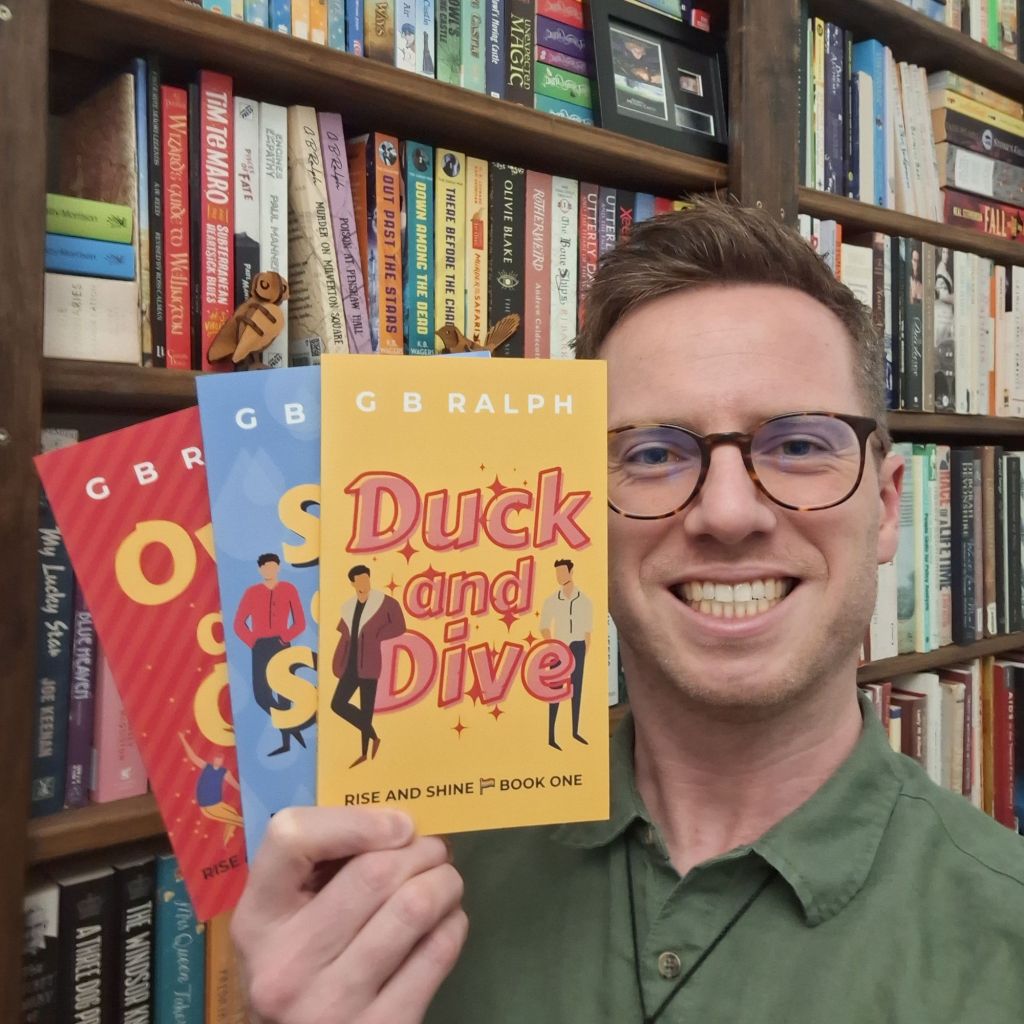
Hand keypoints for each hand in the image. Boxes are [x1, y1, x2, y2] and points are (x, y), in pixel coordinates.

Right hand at [231, 807, 467, 1023]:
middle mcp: (286, 964)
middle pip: (374, 873)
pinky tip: (447, 920)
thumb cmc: (301, 966)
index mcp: (256, 921)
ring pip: (413, 907)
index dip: (355, 820)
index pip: (291, 838)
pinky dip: (453, 924)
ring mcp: (331, 1004)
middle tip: (434, 849)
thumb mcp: (287, 918)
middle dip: (421, 849)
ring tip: (444, 879)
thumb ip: (321, 867)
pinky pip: (436, 953)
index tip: (395, 825)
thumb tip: (397, 823)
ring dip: (444, 882)